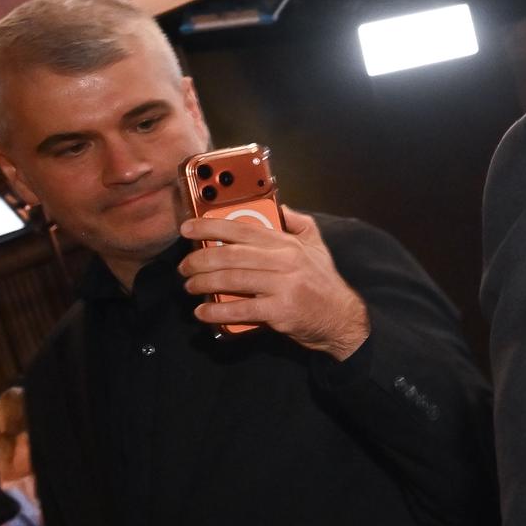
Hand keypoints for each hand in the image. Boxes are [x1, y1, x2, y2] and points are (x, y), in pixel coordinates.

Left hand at [179, 210, 369, 358]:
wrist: (341, 318)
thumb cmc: (322, 282)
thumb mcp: (316, 246)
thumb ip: (298, 223)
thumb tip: (281, 207)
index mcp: (287, 243)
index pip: (242, 229)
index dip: (211, 227)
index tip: (187, 228)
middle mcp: (284, 261)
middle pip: (231, 255)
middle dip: (199, 259)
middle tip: (184, 266)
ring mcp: (282, 286)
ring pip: (232, 280)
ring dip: (203, 284)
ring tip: (190, 286)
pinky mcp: (280, 311)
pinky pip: (241, 309)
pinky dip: (217, 312)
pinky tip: (202, 313)